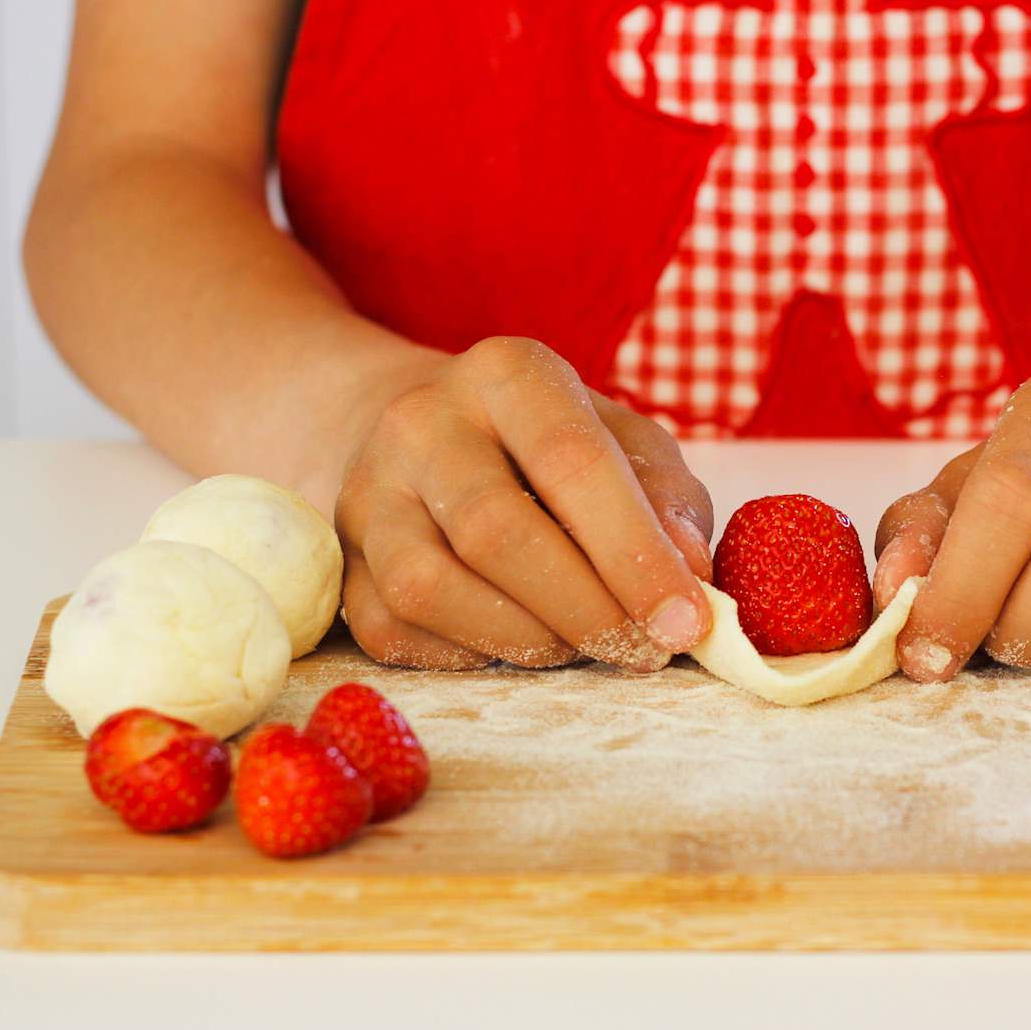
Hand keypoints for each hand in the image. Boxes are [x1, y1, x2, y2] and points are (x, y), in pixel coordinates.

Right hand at [335, 337, 714, 671]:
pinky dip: (469, 655)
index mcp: (508, 374)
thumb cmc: (553, 448)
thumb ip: (668, 504)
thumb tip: (690, 579)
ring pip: (430, 587)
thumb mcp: (628, 447)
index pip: (572, 461)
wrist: (428, 438)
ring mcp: (367, 491)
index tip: (687, 623)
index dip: (634, 553)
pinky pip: (395, 632)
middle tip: (642, 650)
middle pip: (497, 532)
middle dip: (585, 609)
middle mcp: (423, 421)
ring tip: (580, 645)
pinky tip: (512, 641)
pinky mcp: (341, 560)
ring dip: (525, 639)